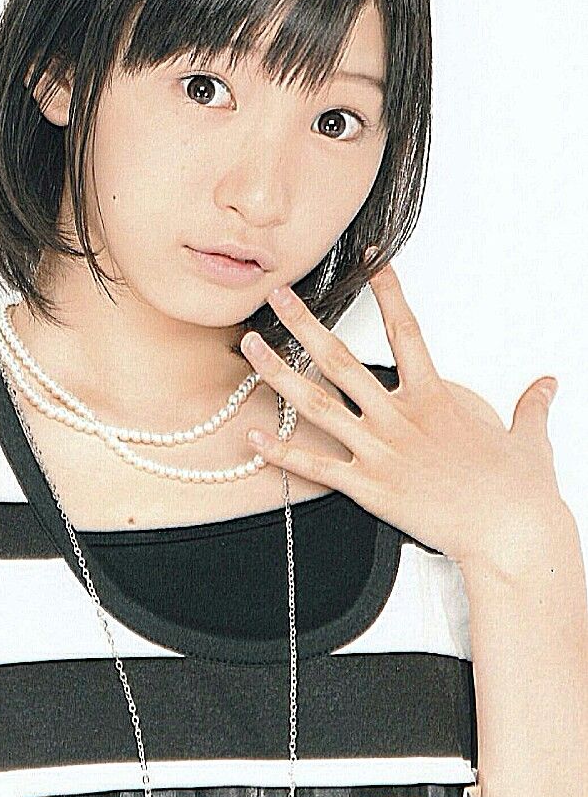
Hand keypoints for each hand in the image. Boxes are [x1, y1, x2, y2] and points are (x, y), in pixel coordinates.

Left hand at [240, 249, 569, 577]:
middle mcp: (399, 419)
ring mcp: (380, 452)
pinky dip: (282, 453)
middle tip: (278, 296)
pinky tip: (253, 436)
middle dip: (304, 323)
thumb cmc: (518, 492)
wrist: (511, 534)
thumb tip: (546, 387)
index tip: (371, 262)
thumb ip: (532, 408)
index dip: (387, 292)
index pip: (405, 330)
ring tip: (251, 348)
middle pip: (340, 360)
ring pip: (317, 405)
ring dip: (278, 374)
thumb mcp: (529, 439)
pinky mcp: (370, 488)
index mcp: (434, 399)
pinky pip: (316, 467)